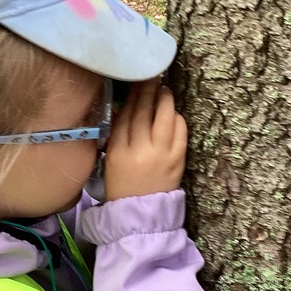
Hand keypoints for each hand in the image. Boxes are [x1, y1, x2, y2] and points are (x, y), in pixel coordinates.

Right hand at [103, 81, 186, 201]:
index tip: (134, 82)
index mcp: (118, 151)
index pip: (124, 116)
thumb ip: (117, 136)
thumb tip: (125, 109)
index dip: (131, 97)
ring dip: (164, 100)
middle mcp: (139, 150)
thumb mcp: (111, 162)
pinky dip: (177, 119)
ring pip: (164, 118)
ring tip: (163, 89)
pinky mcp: (178, 159)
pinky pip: (180, 132)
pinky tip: (174, 112)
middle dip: (147, 91)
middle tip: (151, 75)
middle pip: (143, 113)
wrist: (140, 215)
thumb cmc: (121, 188)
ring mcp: (161, 154)